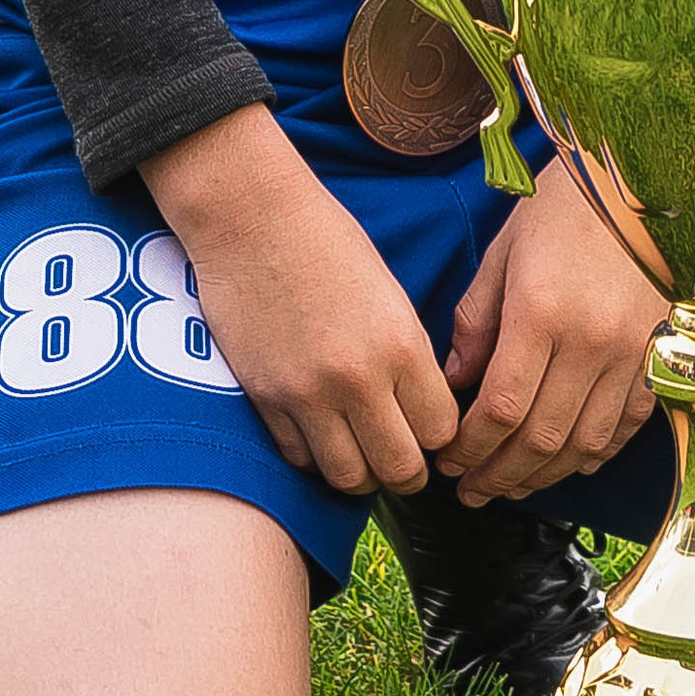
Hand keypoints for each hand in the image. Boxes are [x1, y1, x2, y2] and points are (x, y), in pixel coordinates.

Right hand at [140, 105, 457, 497]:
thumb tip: (423, 412)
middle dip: (408, 470)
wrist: (251, 216)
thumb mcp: (389, 293)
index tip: (430, 431)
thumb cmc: (325, 240)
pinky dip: (314, 456)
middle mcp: (359, 378)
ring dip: (361, 472)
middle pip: (401, 469)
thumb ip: (408, 355)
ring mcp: (307, 394)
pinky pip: (300, 459)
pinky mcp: (265, 399)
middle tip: (401, 457)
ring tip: (361, 451)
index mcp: (401, 344)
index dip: (441, 438)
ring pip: (350, 479)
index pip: (442, 431)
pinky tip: (319, 433)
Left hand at [439, 159, 667, 507]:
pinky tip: (571, 464)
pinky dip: (596, 453)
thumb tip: (455, 383)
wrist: (640, 185)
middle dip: (499, 474)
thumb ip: (477, 323)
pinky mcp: (658, 357)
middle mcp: (589, 342)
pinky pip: (627, 426)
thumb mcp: (503, 254)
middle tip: (472, 491)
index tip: (448, 461)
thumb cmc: (562, 210)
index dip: (471, 447)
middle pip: (540, 438)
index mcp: (541, 313)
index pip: (500, 408)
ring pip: (583, 443)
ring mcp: (630, 354)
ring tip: (512, 486)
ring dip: (543, 475)